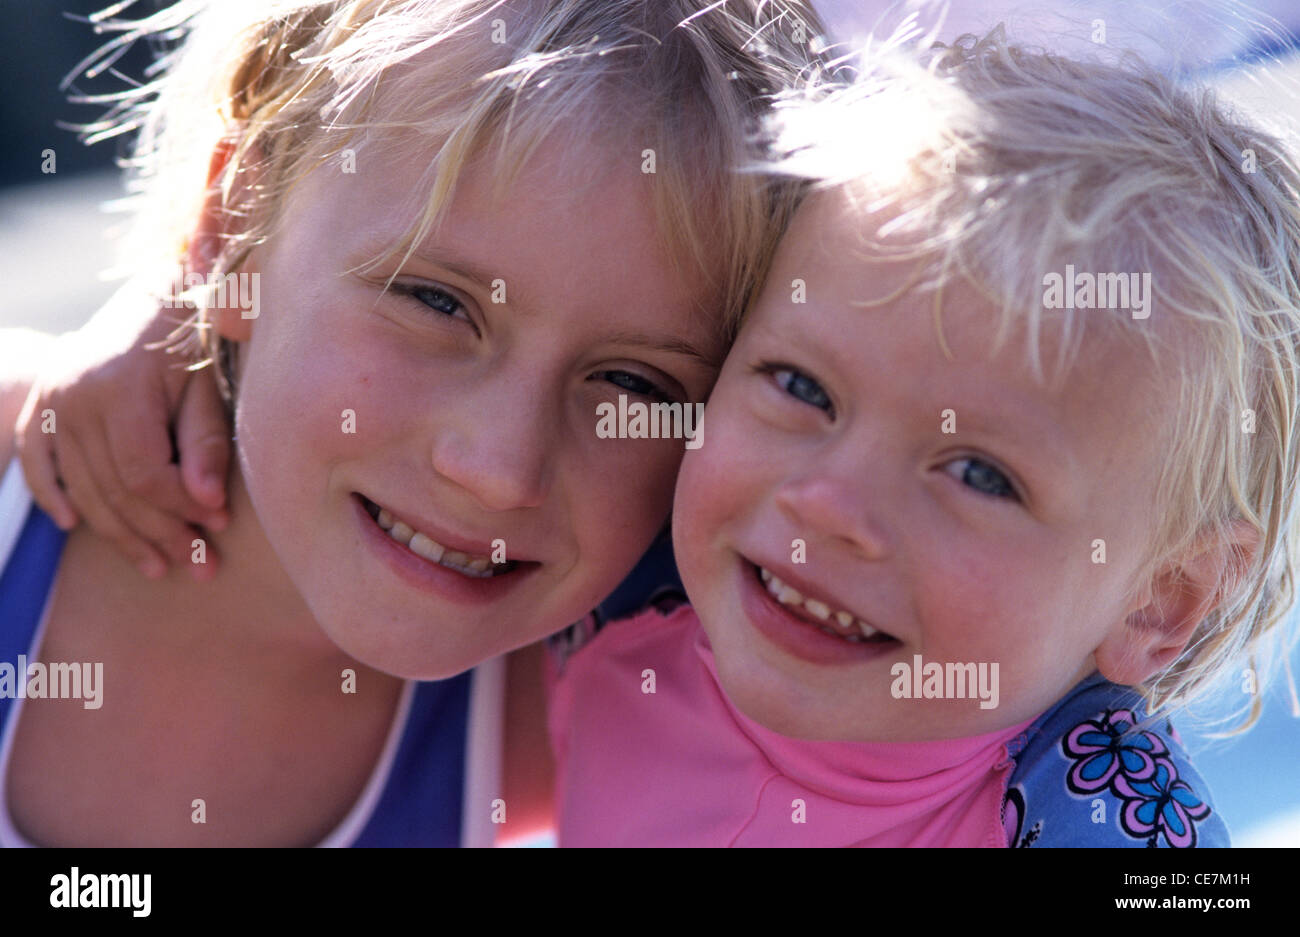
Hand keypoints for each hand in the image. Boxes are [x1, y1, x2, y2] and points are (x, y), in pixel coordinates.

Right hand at [14, 279, 231, 579]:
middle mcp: (76, 396)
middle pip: (114, 489)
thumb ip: (206, 444)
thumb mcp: (207, 386)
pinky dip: (53, 496)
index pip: (144, 473)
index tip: (218, 525)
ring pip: (82, 488)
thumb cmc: (192, 343)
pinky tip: (74, 526)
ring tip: (159, 566)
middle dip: (160, 534)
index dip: (181, 508)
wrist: (154, 293)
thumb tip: (208, 504)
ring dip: (120, 534)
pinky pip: (38, 463)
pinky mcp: (40, 404)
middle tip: (199, 567)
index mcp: (121, 388)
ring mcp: (51, 401)